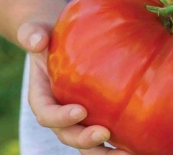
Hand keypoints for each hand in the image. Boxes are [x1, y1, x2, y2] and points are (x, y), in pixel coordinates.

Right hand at [17, 21, 130, 154]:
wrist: (63, 43)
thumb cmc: (51, 37)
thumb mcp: (38, 31)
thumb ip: (32, 34)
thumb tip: (36, 41)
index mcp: (43, 97)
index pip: (46, 113)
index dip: (60, 117)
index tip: (79, 110)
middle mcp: (60, 113)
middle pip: (68, 135)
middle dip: (85, 140)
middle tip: (104, 134)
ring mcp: (80, 119)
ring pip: (90, 145)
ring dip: (106, 153)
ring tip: (129, 154)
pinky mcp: (99, 117)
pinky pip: (109, 136)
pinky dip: (122, 144)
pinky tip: (140, 145)